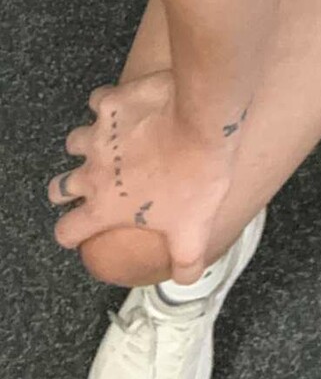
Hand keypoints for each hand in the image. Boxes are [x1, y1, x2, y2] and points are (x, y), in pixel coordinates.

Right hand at [47, 70, 241, 283]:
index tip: (83, 229)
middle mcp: (93, 171)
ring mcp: (98, 134)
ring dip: (89, 146)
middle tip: (93, 186)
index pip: (67, 230)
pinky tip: (128, 108)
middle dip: (70, 188)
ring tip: (112, 145)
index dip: (71, 233)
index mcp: (105, 206)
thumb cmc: (196, 176)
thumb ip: (185, 261)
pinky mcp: (111, 101)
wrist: (203, 120)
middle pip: (60, 185)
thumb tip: (186, 277)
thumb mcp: (195, 229)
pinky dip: (108, 106)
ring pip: (75, 142)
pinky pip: (98, 103)